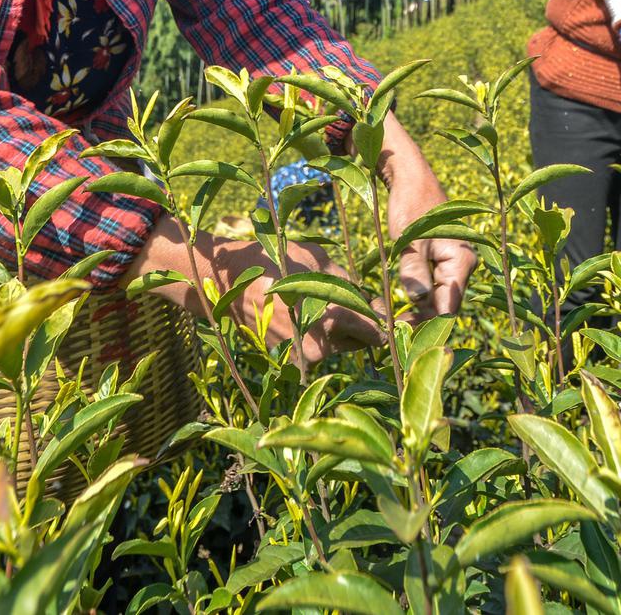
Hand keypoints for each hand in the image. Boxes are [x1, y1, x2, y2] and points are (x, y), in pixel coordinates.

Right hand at [125, 213, 384, 363]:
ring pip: (337, 348)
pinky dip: (315, 336)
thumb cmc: (273, 260)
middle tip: (356, 305)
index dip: (389, 324)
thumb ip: (352, 287)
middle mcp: (320, 346)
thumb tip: (378, 308)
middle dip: (362, 327)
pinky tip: (302, 313)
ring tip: (320, 303)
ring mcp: (300, 357)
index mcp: (332, 319)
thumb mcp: (318, 262)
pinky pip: (314, 350)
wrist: (221, 281)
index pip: (378, 333)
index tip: (399, 319)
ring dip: (338, 332)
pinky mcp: (286, 360)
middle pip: (359, 343)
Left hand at [375, 114, 476, 317]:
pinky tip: (401, 304)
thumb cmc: (411, 205)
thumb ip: (414, 273)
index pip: (448, 307)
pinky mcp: (443, 260)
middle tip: (392, 330)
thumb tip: (419, 303)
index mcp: (462, 261)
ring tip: (392, 319)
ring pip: (438, 297)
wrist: (411, 178)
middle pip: (445, 305)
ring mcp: (455, 263)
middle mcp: (464, 265)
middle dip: (421, 319)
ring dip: (418, 310)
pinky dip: (419, 295)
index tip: (401, 334)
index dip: (427, 324)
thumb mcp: (408, 242)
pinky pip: (434, 285)